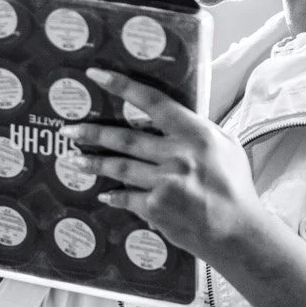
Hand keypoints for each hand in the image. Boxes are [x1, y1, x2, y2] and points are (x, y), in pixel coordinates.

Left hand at [65, 67, 265, 271]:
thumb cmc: (234, 188)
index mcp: (195, 133)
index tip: (96, 74)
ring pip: (118, 167)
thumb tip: (169, 118)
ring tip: (72, 160)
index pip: (153, 101)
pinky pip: (126, 197)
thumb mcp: (225, 147)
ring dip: (92, 163)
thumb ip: (196, 130)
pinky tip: (103, 193)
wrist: (238, 232)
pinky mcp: (156, 207)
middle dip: (92, 132)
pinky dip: (113, 195)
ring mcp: (165, 182)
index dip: (122, 85)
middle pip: (124, 138)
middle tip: (67, 130)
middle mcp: (178, 154)